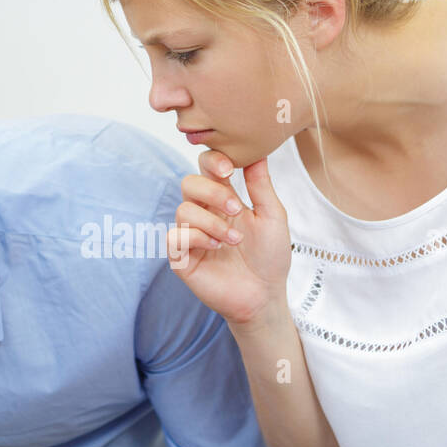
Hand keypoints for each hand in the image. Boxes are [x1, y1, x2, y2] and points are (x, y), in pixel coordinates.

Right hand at [169, 150, 292, 326]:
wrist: (265, 295)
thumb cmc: (270, 256)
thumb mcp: (272, 215)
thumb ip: (261, 184)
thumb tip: (257, 151)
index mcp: (223, 199)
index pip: (206, 168)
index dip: (212, 161)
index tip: (229, 169)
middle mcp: (204, 213)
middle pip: (188, 183)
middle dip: (212, 192)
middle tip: (236, 208)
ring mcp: (191, 235)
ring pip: (183, 210)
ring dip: (212, 222)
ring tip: (234, 239)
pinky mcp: (182, 258)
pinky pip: (175, 237)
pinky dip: (197, 238)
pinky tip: (217, 247)